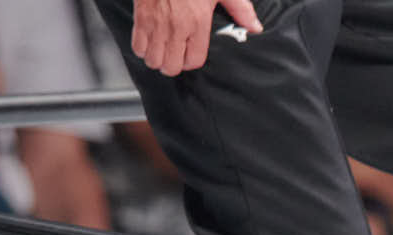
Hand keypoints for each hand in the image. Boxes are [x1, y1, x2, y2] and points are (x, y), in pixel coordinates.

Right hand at [131, 0, 262, 75]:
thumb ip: (240, 9)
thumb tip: (255, 27)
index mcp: (197, 22)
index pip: (194, 61)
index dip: (191, 62)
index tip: (189, 55)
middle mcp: (177, 27)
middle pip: (171, 66)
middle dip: (172, 65)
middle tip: (173, 57)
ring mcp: (156, 23)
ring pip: (153, 59)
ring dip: (156, 58)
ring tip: (161, 50)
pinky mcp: (141, 17)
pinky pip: (137, 46)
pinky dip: (141, 48)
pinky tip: (148, 40)